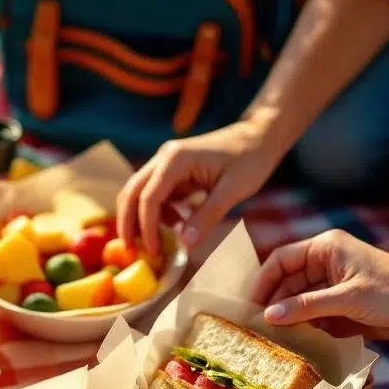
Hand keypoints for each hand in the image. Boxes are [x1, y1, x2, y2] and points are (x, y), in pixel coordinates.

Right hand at [117, 120, 276, 253]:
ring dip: (139, 219)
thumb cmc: (251, 159)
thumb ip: (207, 216)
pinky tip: (172, 228)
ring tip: (150, 246)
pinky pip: (155, 194)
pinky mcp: (173, 171)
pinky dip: (156, 214)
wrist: (260, 136)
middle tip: (129, 252)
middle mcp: (164, 157)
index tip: (152, 252)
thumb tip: (185, 244)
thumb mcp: (233, 190)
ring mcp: (167, 163)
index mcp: (176, 159)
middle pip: (132, 192)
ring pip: (139, 193)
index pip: (148, 197)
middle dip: (128, 223)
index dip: (146, 228)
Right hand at [252, 230, 388, 341]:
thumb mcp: (347, 299)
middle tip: (256, 332)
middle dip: (273, 305)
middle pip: (286, 283)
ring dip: (288, 321)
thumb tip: (268, 316)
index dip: (262, 282)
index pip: (281, 260)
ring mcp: (334, 286)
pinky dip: (305, 330)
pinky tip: (294, 346)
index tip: (248, 308)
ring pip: (298, 302)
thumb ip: (306, 307)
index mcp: (325, 248)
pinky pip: (314, 317)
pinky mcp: (342, 306)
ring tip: (272, 342)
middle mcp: (326, 264)